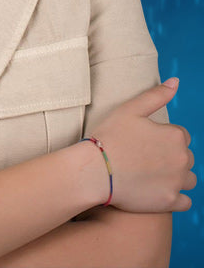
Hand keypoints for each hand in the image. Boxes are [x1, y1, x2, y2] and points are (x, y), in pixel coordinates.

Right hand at [90, 78, 195, 211]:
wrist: (95, 170)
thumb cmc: (109, 136)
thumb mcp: (129, 109)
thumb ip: (156, 95)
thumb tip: (176, 82)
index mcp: (175, 136)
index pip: (180, 135)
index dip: (161, 136)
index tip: (143, 140)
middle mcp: (183, 159)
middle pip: (185, 157)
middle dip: (170, 156)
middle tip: (143, 157)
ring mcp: (177, 182)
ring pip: (188, 179)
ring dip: (176, 176)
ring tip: (150, 173)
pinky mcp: (170, 202)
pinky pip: (185, 201)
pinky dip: (175, 197)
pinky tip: (156, 190)